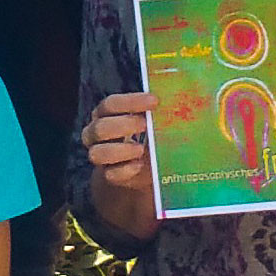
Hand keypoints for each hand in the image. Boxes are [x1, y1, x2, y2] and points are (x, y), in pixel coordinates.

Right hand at [78, 89, 160, 239]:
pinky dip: (125, 170)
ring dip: (120, 150)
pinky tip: (139, 166)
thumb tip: (179, 105)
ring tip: (140, 149)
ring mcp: (99, 155)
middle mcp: (96, 133)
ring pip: (97, 153)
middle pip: (100, 128)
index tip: (154, 101)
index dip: (131, 102)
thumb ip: (157, 114)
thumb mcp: (150, 122)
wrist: (138, 165)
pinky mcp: (108, 175)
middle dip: (123, 125)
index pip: (111, 104)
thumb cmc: (146, 135)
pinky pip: (110, 174)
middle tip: (146, 124)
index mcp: (106, 114)